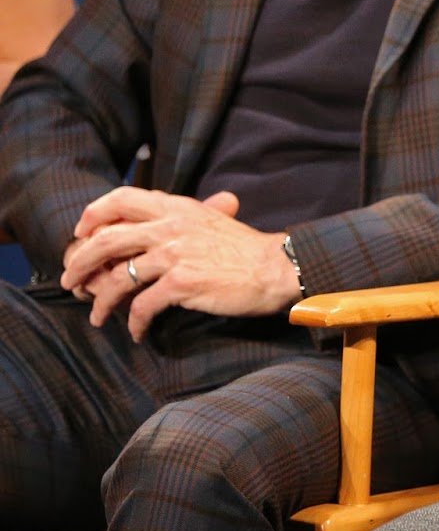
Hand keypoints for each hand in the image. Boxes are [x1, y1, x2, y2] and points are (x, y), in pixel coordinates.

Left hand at [60, 188, 302, 341]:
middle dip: (80, 262)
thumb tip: (155, 228)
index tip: (82, 232)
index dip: (95, 213)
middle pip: (106, 239)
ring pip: (117, 278)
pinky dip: (135, 322)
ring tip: (97, 316)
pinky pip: (142, 306)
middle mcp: (171, 226)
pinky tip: (137, 332)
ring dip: (100, 301)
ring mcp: (175, 254)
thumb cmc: (246, 249)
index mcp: (178, 208)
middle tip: (70, 280)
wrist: (276, 267)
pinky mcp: (182, 283)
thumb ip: (182, 220)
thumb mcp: (213, 221)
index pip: (123, 198)